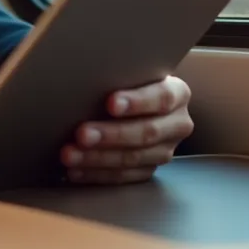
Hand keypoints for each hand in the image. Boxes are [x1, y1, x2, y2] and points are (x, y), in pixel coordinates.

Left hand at [61, 76, 193, 184]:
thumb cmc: (129, 80)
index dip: (137, 101)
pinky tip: (75, 170)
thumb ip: (120, 74)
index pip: (162, 98)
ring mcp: (165, 150)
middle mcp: (177, 124)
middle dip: (112, 134)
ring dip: (98, 158)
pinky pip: (123, 176)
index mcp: (178, 94)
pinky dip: (96, 174)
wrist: (137, 101)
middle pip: (147, 132)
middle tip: (82, 134)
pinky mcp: (149, 169)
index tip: (111, 103)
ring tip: (70, 155)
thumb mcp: (131, 71)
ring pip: (133, 158)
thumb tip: (86, 77)